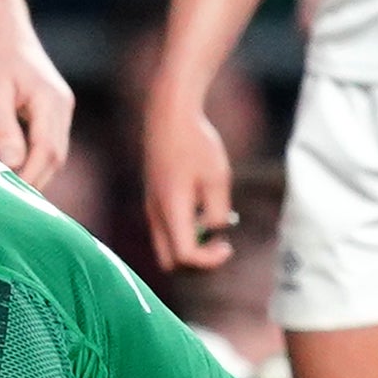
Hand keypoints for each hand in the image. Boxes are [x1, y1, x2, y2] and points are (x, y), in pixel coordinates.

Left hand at [0, 0, 75, 189]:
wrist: (4, 29)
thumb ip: (4, 128)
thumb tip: (13, 164)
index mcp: (51, 103)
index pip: (47, 151)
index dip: (31, 177)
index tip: (12, 197)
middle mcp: (62, 109)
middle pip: (55, 157)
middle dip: (35, 181)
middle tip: (10, 205)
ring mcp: (60, 110)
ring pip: (53, 153)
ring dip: (36, 174)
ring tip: (12, 196)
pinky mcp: (51, 111)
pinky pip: (47, 143)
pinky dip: (35, 161)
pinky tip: (16, 173)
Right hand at [142, 90, 234, 271]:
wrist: (169, 115)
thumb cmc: (197, 143)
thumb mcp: (217, 178)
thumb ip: (217, 212)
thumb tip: (215, 231)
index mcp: (171, 209)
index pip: (185, 256)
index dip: (209, 261)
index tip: (227, 245)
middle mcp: (155, 213)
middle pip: (170, 261)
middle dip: (196, 261)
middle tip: (218, 243)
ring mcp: (151, 206)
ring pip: (166, 246)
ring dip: (190, 245)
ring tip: (212, 219)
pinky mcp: (153, 198)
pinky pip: (166, 230)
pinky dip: (184, 231)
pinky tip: (201, 206)